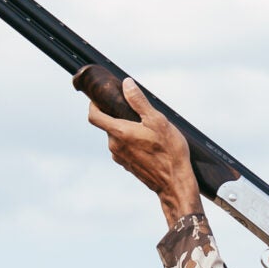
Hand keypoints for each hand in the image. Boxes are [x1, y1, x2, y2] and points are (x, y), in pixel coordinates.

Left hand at [86, 79, 201, 224]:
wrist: (175, 183)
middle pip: (108, 125)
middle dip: (118, 116)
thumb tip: (126, 84)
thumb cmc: (169, 152)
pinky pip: (124, 149)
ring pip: (117, 137)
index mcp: (119, 132)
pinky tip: (150, 145)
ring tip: (148, 131)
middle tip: (137, 113)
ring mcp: (120, 158)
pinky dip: (132, 143)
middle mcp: (115, 146)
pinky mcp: (127, 166)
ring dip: (127, 130)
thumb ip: (139, 101)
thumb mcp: (157, 120)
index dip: (94, 104)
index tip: (101, 98)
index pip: (94, 116)